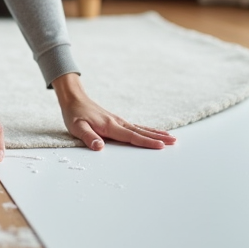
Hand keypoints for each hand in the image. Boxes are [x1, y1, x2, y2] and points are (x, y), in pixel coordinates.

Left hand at [52, 72, 175, 150]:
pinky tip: (154, 133)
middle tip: (174, 142)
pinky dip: (148, 130)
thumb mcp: (77, 127)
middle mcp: (118, 122)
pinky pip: (136, 127)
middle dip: (158, 137)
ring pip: (141, 128)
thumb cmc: (74, 115)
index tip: (161, 146)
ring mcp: (119, 121)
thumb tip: (99, 147)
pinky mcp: (117, 121)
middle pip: (141, 131)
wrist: (74, 100)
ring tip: (171, 138)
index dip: (146, 142)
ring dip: (156, 133)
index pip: (131, 136)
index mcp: (109, 126)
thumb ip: (88, 137)